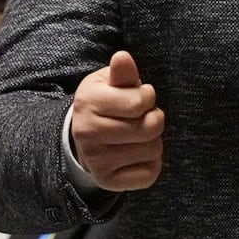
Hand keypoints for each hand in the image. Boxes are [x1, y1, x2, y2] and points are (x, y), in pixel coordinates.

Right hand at [70, 50, 164, 191]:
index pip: (140, 102)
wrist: (84, 135)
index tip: (141, 96)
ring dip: (153, 141)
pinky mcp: (107, 181)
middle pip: (149, 128)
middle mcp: (88, 133)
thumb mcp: (109, 82)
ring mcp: (97, 160)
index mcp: (89, 102)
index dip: (148, 96)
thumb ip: (122, 73)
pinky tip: (137, 153)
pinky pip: (149, 174)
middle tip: (143, 116)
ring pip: (153, 151)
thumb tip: (122, 57)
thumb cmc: (105, 101)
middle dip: (154, 118)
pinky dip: (151, 163)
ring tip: (138, 134)